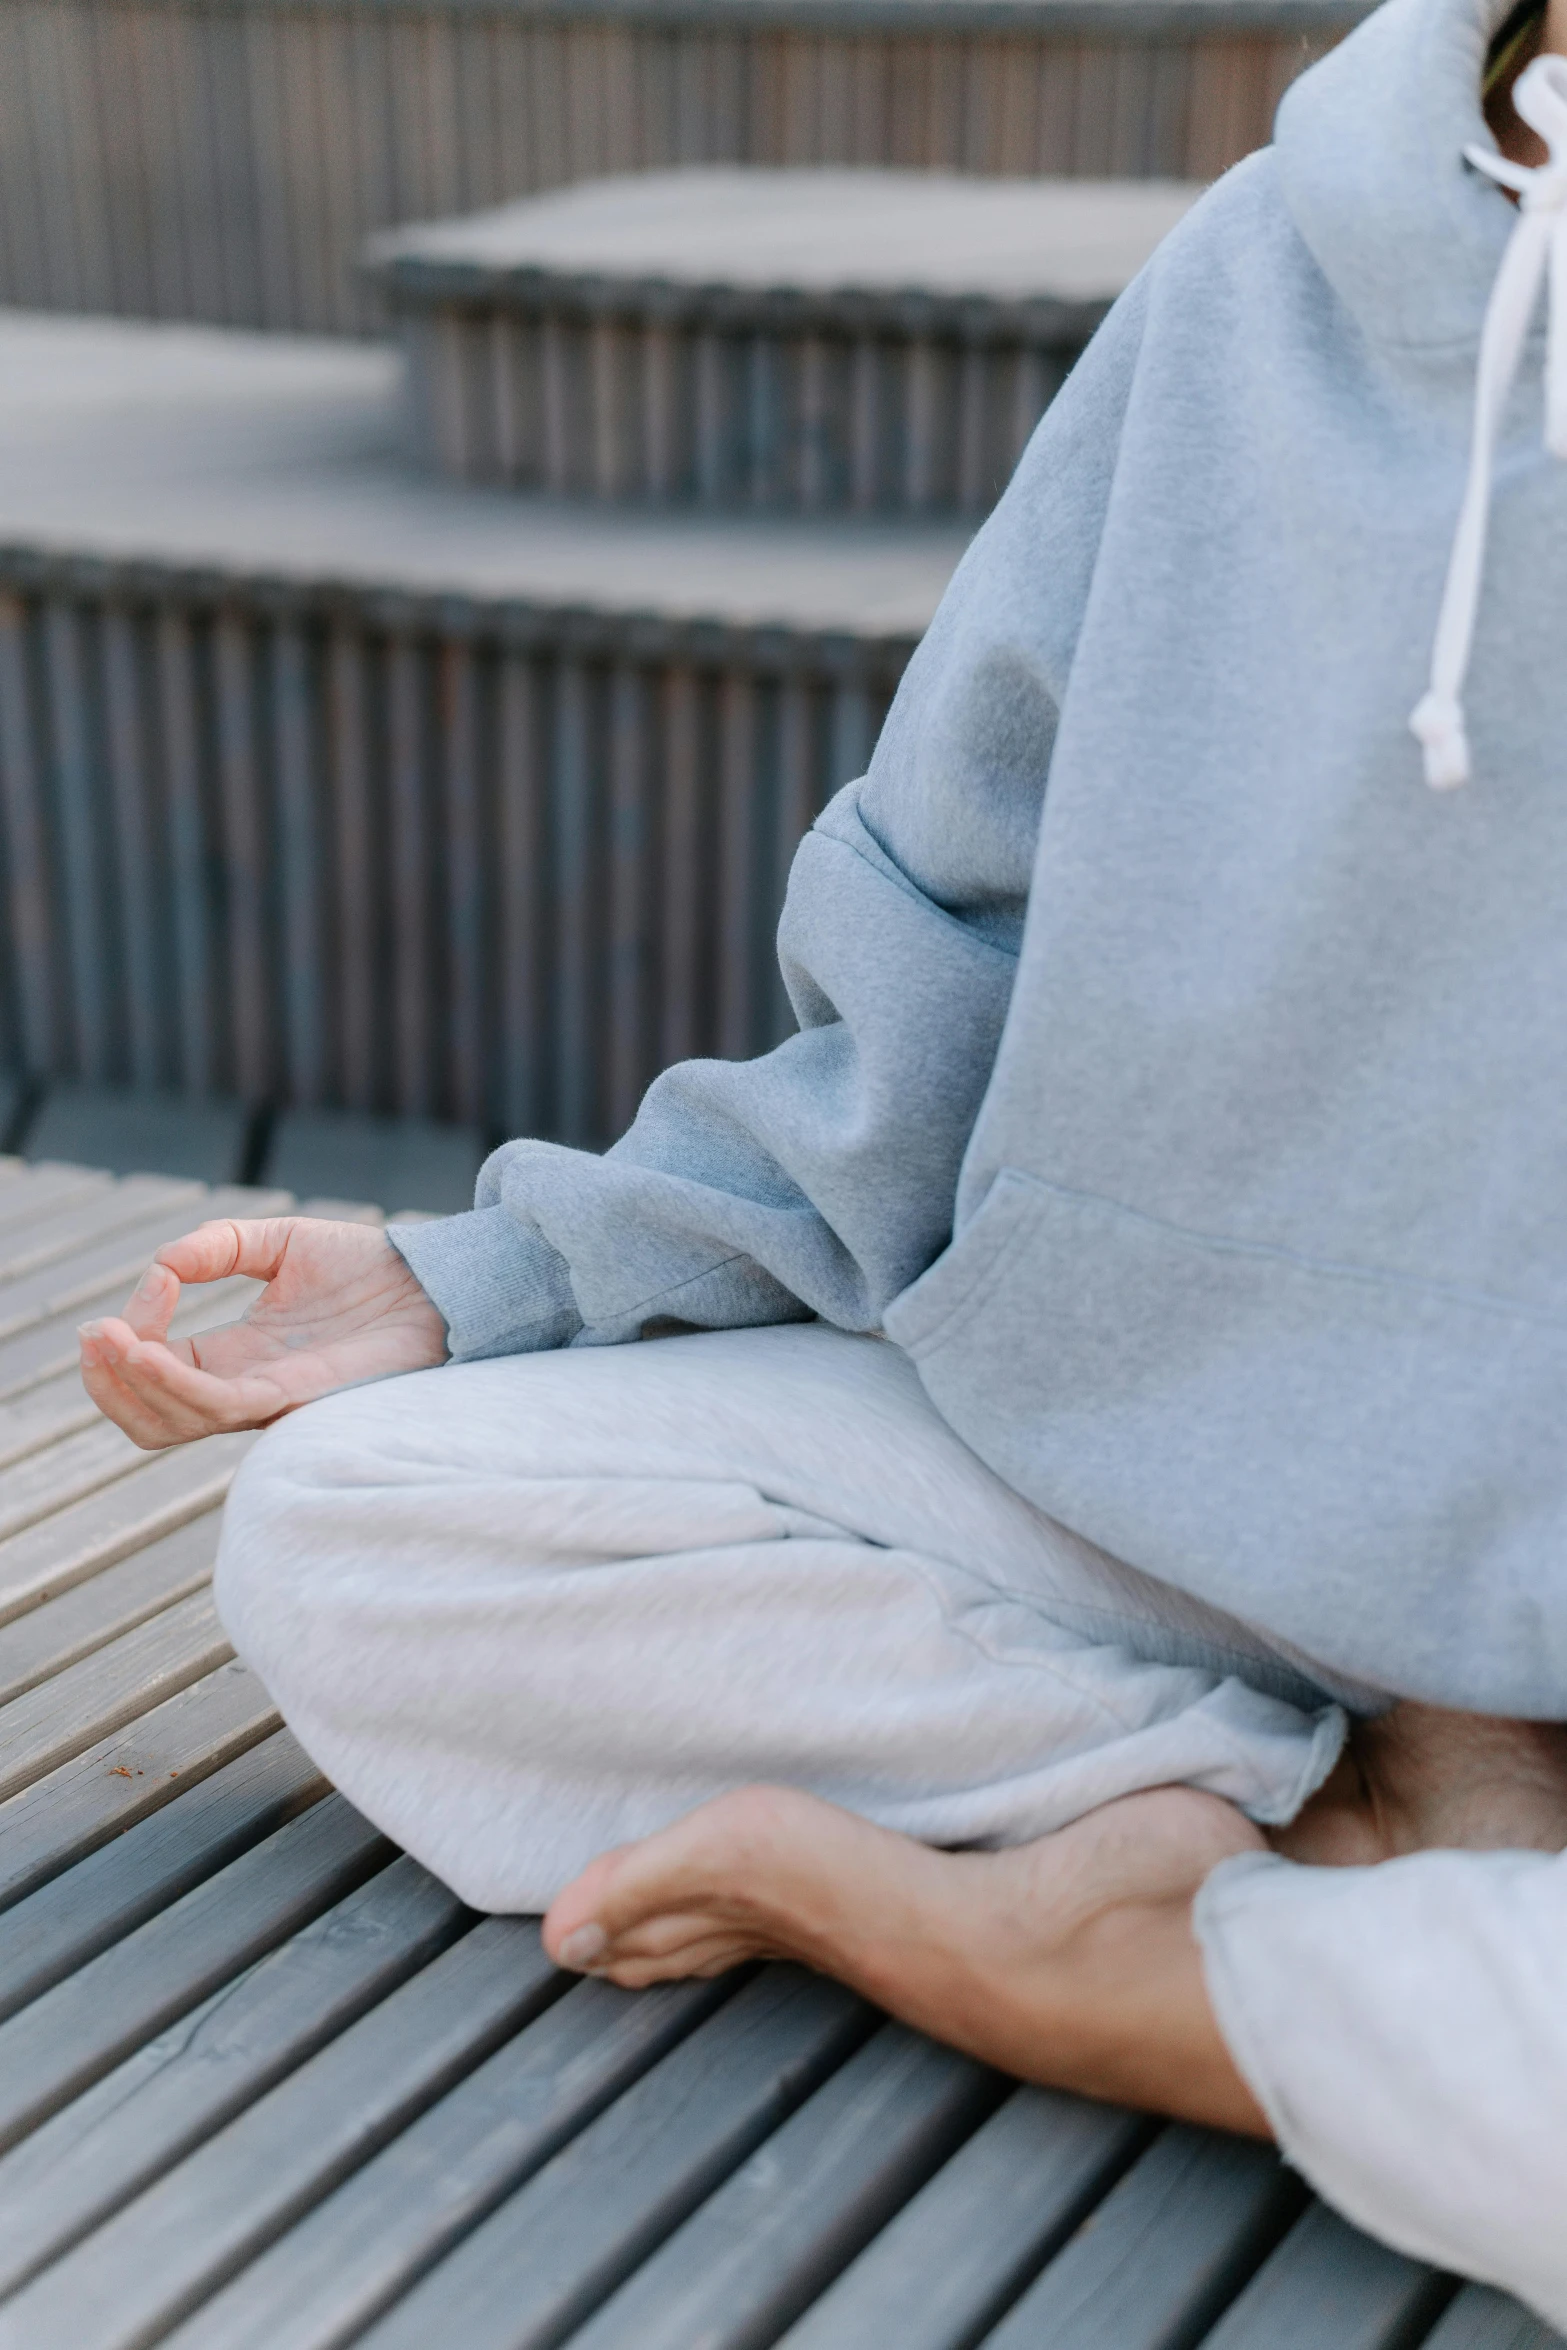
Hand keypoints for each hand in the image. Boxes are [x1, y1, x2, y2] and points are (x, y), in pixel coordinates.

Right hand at [78, 1217, 448, 1449]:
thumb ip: (215, 1247)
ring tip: (110, 1339)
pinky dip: (176, 1383)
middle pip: (152, 1419)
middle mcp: (245, 1388)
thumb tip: (160, 1265)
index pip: (154, 1374)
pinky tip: (150, 1350)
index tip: (129, 1300)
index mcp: (234, 1357)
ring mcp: (270, 1399)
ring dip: (131, 1383)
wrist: (432, 1277)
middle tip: (92, 1337)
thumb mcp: (276, 1243)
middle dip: (107, 1383)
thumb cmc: (366, 1265)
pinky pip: (223, 1407)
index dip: (121, 1348)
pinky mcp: (299, 1398)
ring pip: (176, 1422)